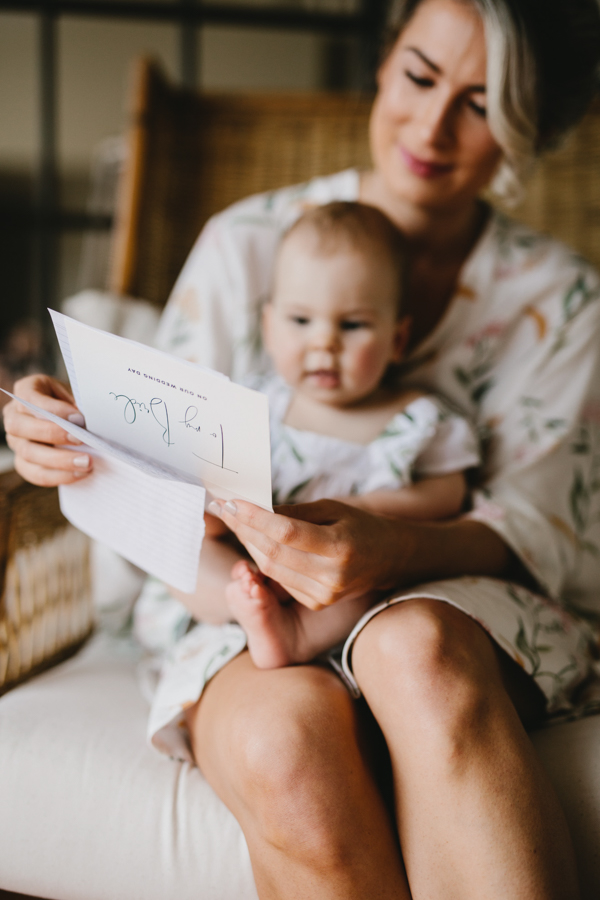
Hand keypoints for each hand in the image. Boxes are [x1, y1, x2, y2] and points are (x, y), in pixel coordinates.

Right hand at [3, 374, 92, 485]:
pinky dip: (58, 476)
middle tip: (81, 440)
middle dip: (52, 434)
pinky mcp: (23, 462)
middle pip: (20, 426)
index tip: (78, 418)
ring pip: (28, 453)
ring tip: (86, 463)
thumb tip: (86, 423)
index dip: (53, 409)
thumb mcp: (76, 395)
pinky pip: (35, 473)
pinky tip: (79, 474)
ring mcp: (16, 441)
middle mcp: (14, 415)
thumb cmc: (74, 404)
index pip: (29, 398)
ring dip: (59, 460)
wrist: (74, 421)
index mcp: (26, 391)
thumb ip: (77, 406)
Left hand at [208, 498, 409, 609]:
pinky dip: (263, 558)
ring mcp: (323, 594)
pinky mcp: (316, 602)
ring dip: (247, 543)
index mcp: (339, 547)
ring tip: (233, 520)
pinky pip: (279, 579)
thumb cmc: (360, 526)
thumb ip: (295, 512)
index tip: (231, 501)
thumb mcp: (332, 509)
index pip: (286, 533)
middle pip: (272, 553)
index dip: (255, 518)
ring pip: (270, 568)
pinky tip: (253, 540)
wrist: (389, 559)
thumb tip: (255, 508)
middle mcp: (331, 576)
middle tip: (223, 507)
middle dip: (243, 528)